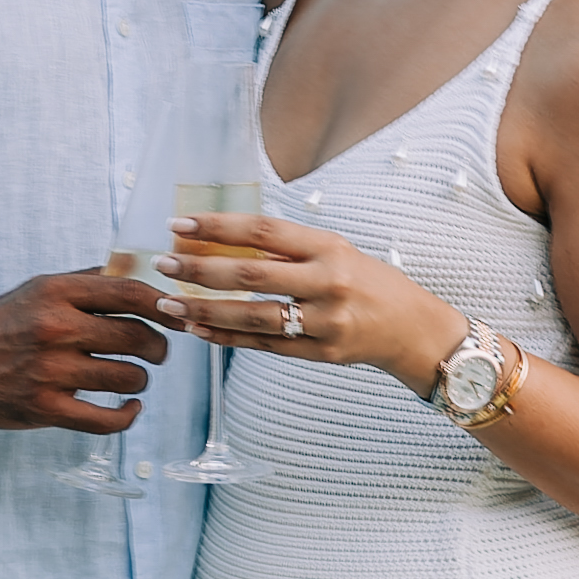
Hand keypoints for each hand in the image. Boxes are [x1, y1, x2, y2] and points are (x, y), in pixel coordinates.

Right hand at [0, 267, 175, 433]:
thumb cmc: (2, 326)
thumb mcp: (39, 289)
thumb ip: (87, 282)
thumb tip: (138, 272)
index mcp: (57, 293)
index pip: (130, 293)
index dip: (165, 305)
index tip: (179, 314)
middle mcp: (56, 329)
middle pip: (138, 337)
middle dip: (159, 347)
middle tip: (157, 352)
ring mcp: (51, 371)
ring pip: (128, 376)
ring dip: (140, 379)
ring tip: (132, 377)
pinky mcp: (46, 408)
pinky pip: (107, 419)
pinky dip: (127, 415)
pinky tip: (130, 408)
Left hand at [165, 210, 452, 380]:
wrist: (414, 329)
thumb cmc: (369, 283)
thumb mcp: (336, 253)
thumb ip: (288, 249)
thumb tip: (224, 240)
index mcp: (329, 249)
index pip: (263, 232)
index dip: (218, 227)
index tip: (180, 224)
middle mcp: (329, 283)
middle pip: (251, 275)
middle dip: (201, 269)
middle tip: (164, 264)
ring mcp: (325, 322)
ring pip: (253, 316)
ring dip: (205, 310)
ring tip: (169, 304)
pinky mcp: (321, 353)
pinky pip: (264, 345)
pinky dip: (227, 337)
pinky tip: (198, 329)